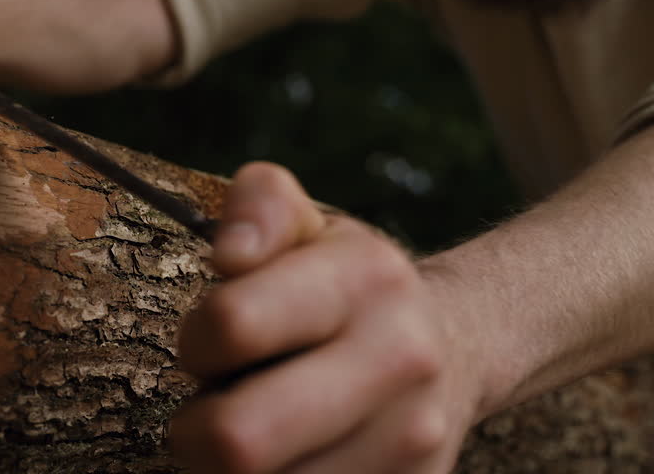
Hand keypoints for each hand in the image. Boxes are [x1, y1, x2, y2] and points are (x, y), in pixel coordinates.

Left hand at [170, 162, 481, 473]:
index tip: (206, 344)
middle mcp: (399, 358)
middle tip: (208, 412)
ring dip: (232, 472)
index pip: (232, 324)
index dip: (195, 342)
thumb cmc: (347, 284)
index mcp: (365, 276)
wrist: (458, 345)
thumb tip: (230, 254)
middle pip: (238, 442)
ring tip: (256, 433)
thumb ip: (259, 206)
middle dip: (196, 433)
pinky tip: (289, 458)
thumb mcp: (309, 226)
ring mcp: (412, 438)